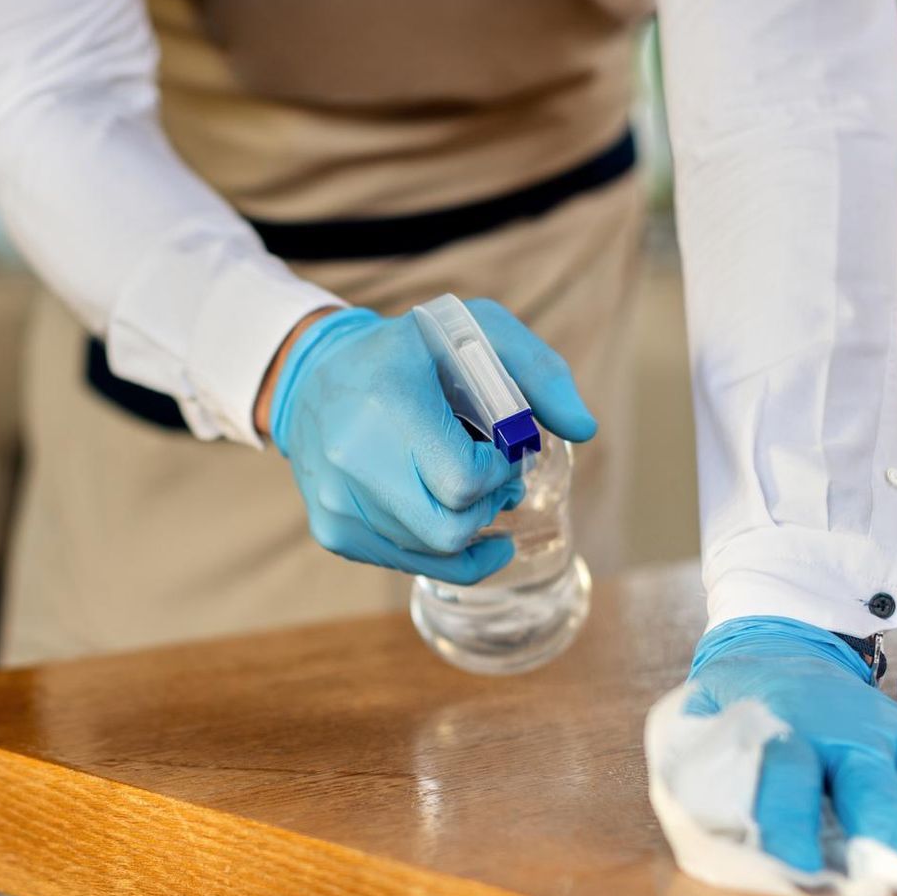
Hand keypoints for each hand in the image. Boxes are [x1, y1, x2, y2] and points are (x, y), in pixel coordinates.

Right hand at [264, 300, 595, 584]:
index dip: (499, 472)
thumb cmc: (407, 354)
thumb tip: (585, 430)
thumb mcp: (475, 331)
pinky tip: (458, 524)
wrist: (312, 377)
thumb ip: (539, 372)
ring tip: (469, 489)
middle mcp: (354, 460)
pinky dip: (441, 550)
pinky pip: (407, 563)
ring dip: (467, 527)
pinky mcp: (333, 531)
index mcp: (388, 403)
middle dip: (486, 508)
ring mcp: (338, 503)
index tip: (502, 448)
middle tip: (495, 478)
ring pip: (431, 553)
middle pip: (449, 530)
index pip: (464, 481)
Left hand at [683, 617, 896, 872]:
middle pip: (870, 780)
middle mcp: (845, 727)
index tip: (798, 871)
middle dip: (885, 831)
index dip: (792, 824)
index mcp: (784, 724)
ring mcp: (890, 731)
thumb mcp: (701, 717)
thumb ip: (702, 763)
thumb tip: (703, 824)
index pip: (788, 775)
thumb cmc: (740, 700)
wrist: (784, 646)